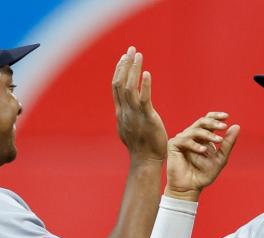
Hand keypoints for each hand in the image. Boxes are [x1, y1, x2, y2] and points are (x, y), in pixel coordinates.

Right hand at [113, 46, 166, 161]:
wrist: (146, 161)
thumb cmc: (141, 148)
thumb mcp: (129, 129)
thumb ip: (127, 117)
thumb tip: (125, 111)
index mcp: (120, 113)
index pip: (116, 87)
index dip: (119, 70)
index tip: (124, 57)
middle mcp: (125, 112)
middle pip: (120, 84)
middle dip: (124, 65)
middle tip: (131, 49)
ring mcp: (135, 115)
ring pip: (129, 88)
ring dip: (133, 70)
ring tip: (138, 55)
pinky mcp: (147, 119)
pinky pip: (144, 100)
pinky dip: (144, 85)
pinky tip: (146, 74)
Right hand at [165, 112, 239, 201]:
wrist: (190, 187)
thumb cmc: (204, 174)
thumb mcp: (221, 158)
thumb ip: (228, 143)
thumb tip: (237, 126)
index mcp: (201, 137)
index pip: (207, 120)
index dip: (216, 116)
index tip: (227, 117)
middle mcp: (191, 136)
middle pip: (201, 121)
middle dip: (213, 123)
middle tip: (223, 127)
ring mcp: (182, 139)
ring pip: (195, 130)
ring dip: (208, 134)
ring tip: (218, 140)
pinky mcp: (174, 145)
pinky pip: (185, 140)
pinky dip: (195, 145)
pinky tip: (203, 150)